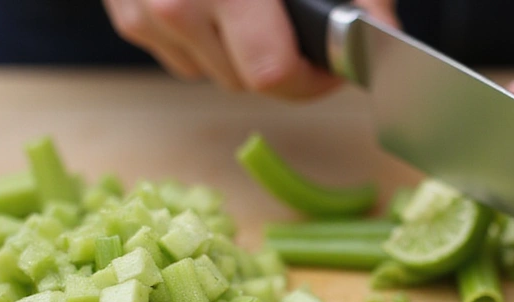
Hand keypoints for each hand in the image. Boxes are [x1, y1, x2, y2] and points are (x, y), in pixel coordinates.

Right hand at [103, 0, 397, 98]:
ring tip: (256, 10)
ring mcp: (144, 14)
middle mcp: (177, 4)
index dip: (312, 80)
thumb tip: (385, 32)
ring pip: (214, 75)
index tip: (330, 67)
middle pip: (246, 82)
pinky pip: (182, 57)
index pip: (272, 74)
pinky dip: (205, 39)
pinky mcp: (127, 17)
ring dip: (241, 54)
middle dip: (281, 66)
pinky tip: (217, 3)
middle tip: (300, 34)